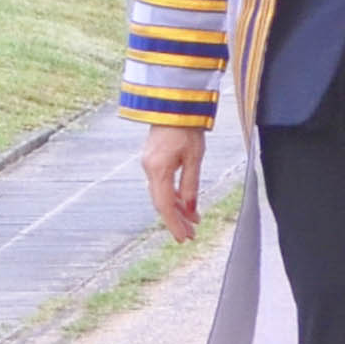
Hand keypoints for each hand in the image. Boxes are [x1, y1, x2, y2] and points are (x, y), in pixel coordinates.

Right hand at [139, 125, 203, 242]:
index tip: (183, 238)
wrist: (174, 105)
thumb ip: (191, 184)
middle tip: (189, 236)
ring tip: (192, 224)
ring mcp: (149, 165)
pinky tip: (186, 205)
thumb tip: (191, 209)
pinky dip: (174, 197)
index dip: (174, 223)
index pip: (165, 204)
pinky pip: (162, 185)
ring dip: (176, 210)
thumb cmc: (187, 128)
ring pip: (162, 195)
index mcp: (158, 169)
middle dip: (175, 221)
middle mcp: (149, 169)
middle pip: (161, 203)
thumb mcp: (194, 157)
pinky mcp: (153, 161)